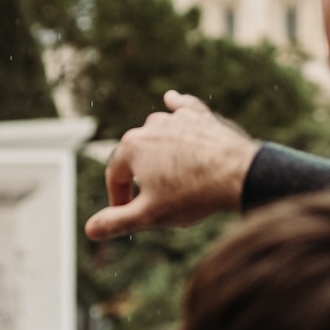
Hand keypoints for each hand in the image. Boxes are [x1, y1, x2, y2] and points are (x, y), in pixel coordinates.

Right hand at [85, 91, 261, 239]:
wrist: (238, 174)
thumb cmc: (193, 195)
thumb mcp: (150, 215)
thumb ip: (117, 222)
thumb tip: (90, 230)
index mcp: (132, 147)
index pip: (115, 175)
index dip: (118, 198)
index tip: (128, 213)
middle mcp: (150, 126)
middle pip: (136, 155)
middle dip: (139, 177)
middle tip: (153, 199)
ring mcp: (176, 119)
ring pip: (157, 134)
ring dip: (157, 150)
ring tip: (166, 171)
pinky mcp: (200, 116)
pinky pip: (183, 107)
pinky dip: (176, 106)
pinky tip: (172, 99)